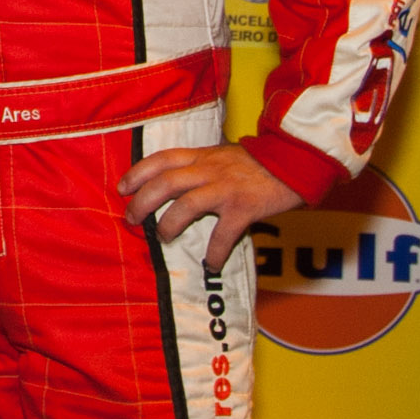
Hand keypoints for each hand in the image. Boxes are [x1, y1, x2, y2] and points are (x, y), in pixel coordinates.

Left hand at [118, 142, 301, 270]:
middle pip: (165, 182)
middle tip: (132, 219)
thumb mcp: (224, 155)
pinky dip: (215, 252)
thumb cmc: (259, 162)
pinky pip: (223, 234)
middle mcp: (209, 170)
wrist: (297, 160)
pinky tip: (211, 263)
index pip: (161, 159)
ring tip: (163, 238)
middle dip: (142, 202)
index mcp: (202, 156)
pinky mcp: (245, 208)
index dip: (137, 172)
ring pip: (186, 205)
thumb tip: (177, 182)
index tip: (122, 188)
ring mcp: (226, 189)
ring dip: (169, 224)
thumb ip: (202, 165)